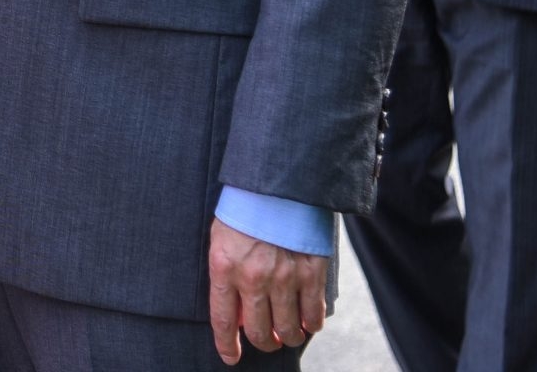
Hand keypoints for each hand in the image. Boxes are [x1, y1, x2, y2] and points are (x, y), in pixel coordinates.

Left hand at [207, 219, 326, 363]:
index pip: (223, 320)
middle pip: (260, 332)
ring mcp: (285, 278)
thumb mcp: (221, 238)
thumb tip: (237, 309)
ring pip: (289, 330)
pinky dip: (312, 324)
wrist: (278, 183)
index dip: (227, 344)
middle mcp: (254, 278)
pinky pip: (314, 315)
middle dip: (263, 342)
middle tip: (266, 339)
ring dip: (288, 337)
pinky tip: (308, 322)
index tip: (230, 357)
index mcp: (225, 267)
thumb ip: (226, 273)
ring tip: (287, 332)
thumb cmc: (245, 208)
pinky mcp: (312, 274)